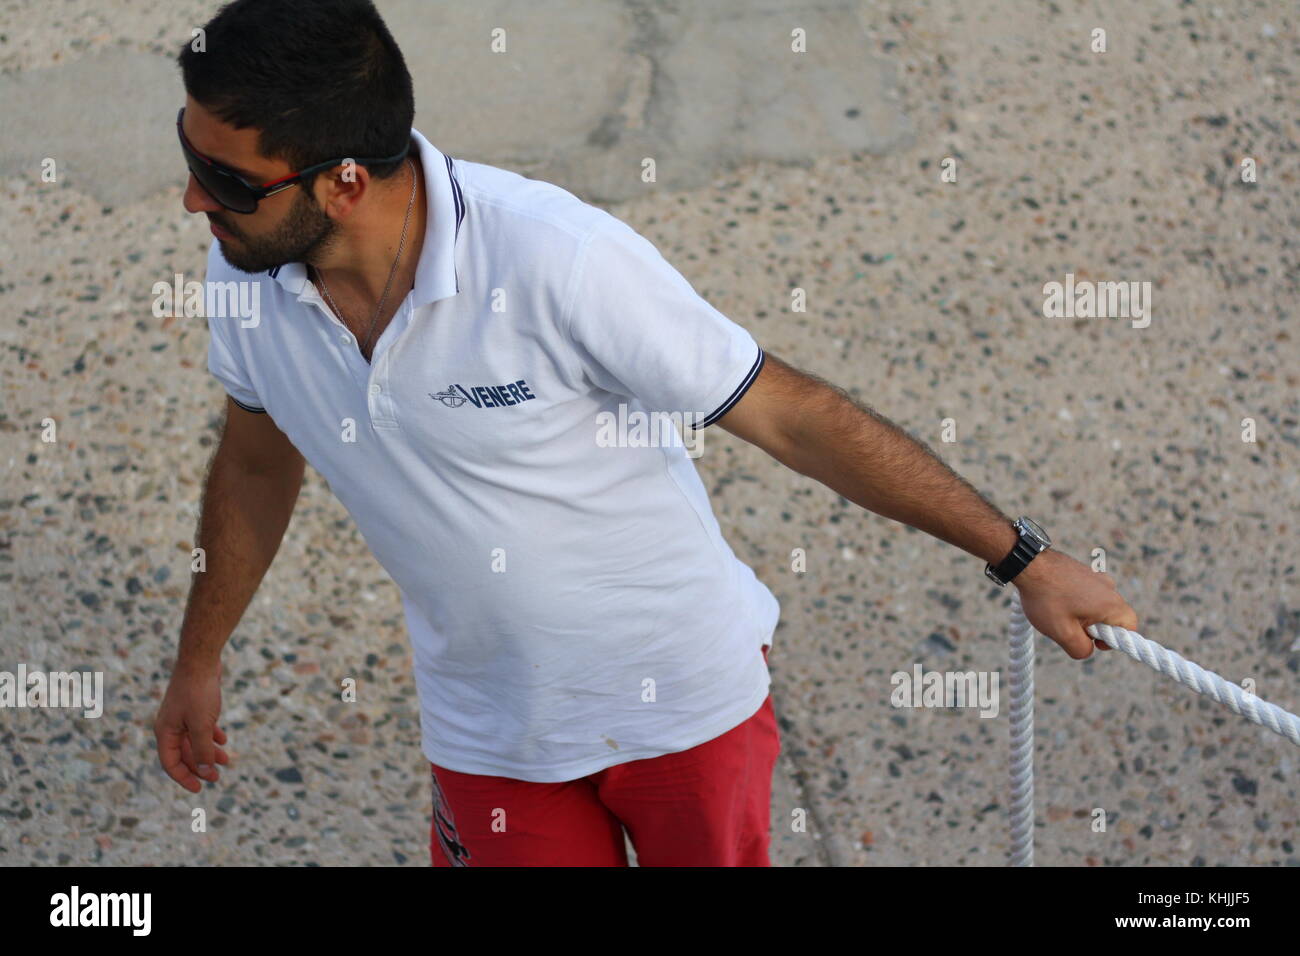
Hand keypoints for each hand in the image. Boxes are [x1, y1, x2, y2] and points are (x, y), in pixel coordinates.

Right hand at [153, 660, 228, 791]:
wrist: (201, 660)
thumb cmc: (198, 692)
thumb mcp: (201, 725)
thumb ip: (202, 750)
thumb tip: (205, 772)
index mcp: (165, 732)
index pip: (170, 763)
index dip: (184, 777)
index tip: (199, 788)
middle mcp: (171, 726)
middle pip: (184, 754)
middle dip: (200, 767)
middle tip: (218, 777)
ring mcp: (182, 716)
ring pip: (195, 741)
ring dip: (209, 752)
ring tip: (226, 760)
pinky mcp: (194, 707)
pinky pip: (201, 727)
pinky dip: (212, 735)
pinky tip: (223, 741)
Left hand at [1013, 549, 1138, 659]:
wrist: (1028, 564)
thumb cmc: (1045, 598)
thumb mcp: (1063, 633)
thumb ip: (1082, 649)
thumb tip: (1090, 648)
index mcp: (1111, 602)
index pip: (1130, 626)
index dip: (1115, 640)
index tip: (1093, 641)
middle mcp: (1109, 586)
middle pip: (1112, 616)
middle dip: (1094, 627)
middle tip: (1069, 626)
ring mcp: (1096, 575)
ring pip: (1098, 604)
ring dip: (1083, 614)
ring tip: (1058, 611)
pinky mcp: (1083, 570)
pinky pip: (1087, 592)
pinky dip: (1075, 601)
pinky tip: (1055, 599)